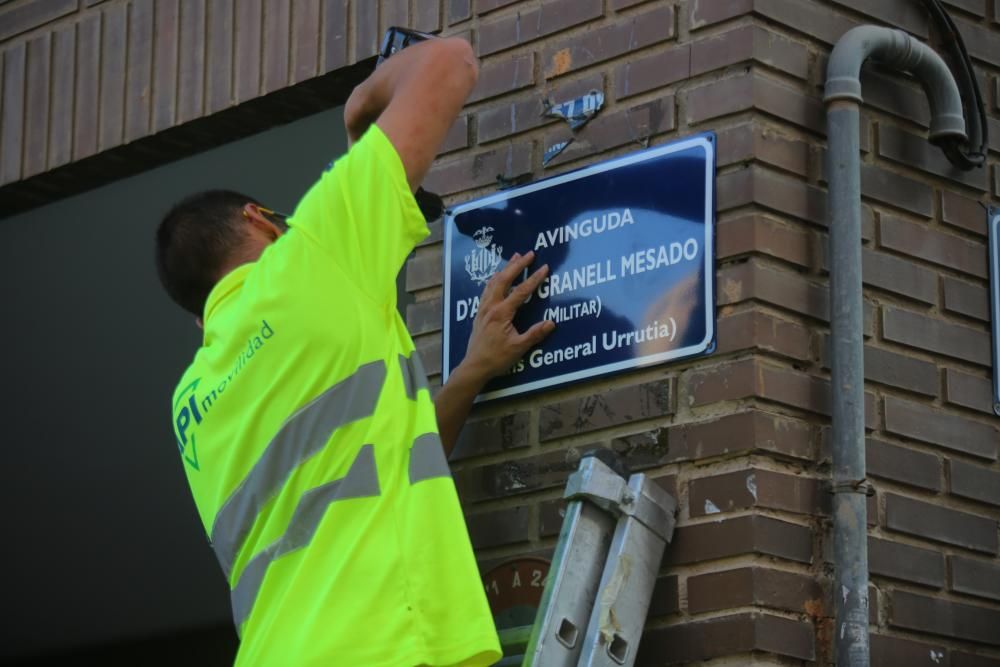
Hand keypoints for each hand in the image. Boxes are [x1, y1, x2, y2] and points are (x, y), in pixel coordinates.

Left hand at [461, 251, 555, 382]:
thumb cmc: (496, 358)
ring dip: (505, 269)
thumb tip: (551, 323)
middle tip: (528, 254)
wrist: (474, 367)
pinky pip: (487, 290)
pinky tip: (496, 278)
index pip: (521, 291)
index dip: (534, 278)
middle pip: (504, 279)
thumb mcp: (519, 348)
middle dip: (517, 265)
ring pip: (493, 282)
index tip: (544, 267)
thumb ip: (535, 334)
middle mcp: (490, 306)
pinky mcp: (479, 314)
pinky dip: (494, 280)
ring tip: (514, 258)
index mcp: (501, 313)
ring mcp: (483, 309)